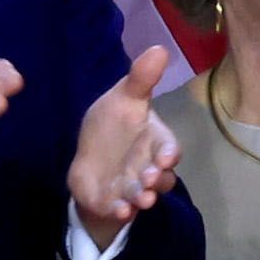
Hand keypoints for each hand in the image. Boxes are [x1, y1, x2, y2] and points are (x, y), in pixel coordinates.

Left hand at [65, 46, 182, 237]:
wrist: (91, 157)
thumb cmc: (112, 125)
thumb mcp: (123, 98)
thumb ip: (141, 79)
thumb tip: (160, 48)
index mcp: (155, 143)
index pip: (168, 148)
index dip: (168, 154)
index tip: (166, 157)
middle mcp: (149, 167)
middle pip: (158, 176)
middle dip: (154, 179)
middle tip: (147, 180)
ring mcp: (132, 187)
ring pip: (141, 195)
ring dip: (140, 198)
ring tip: (137, 200)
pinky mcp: (113, 200)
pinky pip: (120, 208)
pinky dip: (119, 211)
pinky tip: (117, 210)